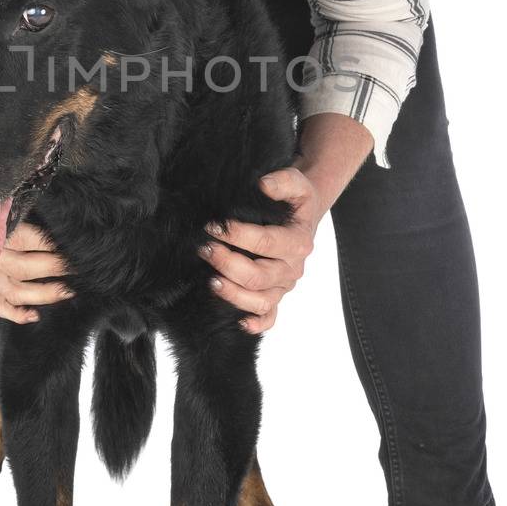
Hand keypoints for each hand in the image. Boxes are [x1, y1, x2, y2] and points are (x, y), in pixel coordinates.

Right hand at [0, 220, 75, 323]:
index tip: (78, 252)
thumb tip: (69, 232)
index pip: (32, 241)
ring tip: (68, 291)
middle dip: (55, 270)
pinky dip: (17, 314)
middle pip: (23, 268)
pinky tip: (36, 315)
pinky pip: (1, 306)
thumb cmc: (17, 212)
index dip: (56, 249)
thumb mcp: (28, 209)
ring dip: (44, 294)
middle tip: (79, 270)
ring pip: (14, 292)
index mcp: (2, 229)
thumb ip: (42, 217)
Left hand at [198, 167, 322, 334]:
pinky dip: (256, 324)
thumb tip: (263, 185)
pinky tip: (239, 322)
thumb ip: (282, 181)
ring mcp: (283, 286)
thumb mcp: (296, 183)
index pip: (267, 242)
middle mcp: (292, 268)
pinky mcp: (276, 296)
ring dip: (233, 293)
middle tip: (204, 249)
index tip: (214, 226)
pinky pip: (269, 318)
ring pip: (260, 301)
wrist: (302, 217)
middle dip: (228, 263)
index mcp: (298, 242)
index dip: (238, 235)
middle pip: (259, 276)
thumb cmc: (294, 201)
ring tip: (211, 281)